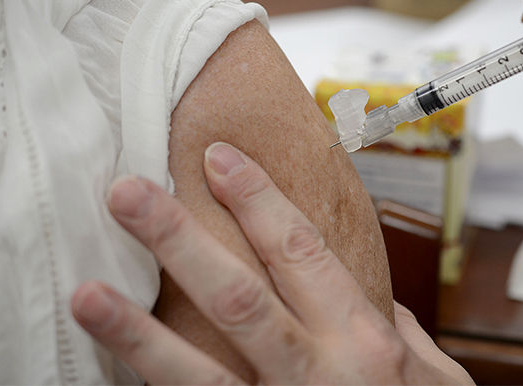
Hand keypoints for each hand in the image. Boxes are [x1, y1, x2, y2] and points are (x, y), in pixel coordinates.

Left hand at [71, 142, 472, 384]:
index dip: (258, 199)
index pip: (300, 251)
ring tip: (87, 293)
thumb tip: (377, 298)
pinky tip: (110, 375)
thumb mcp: (435, 377)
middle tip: (128, 193)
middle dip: (180, 240)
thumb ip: (399, 330)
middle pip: (238, 296)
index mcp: (365, 340)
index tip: (217, 157)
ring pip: (200, 372)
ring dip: (138, 331)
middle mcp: (320, 374)